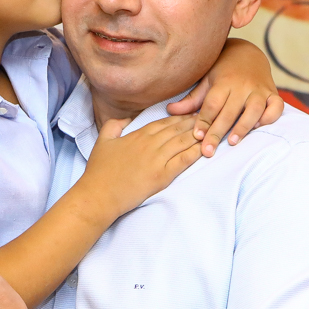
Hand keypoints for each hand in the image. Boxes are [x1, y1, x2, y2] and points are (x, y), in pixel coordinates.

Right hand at [76, 113, 203, 218]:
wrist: (99, 194)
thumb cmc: (99, 171)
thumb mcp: (102, 141)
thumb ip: (114, 125)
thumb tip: (127, 119)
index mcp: (137, 135)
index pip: (163, 122)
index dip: (178, 117)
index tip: (190, 113)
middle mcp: (150, 144)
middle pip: (176, 130)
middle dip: (192, 122)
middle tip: (207, 117)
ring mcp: (157, 160)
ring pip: (182, 142)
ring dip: (197, 135)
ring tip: (209, 130)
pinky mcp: (162, 176)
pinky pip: (183, 161)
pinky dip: (194, 153)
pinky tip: (204, 149)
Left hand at [168, 37, 283, 154]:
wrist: (248, 53)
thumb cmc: (222, 71)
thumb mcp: (205, 81)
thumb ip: (191, 99)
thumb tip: (169, 110)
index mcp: (224, 81)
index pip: (212, 104)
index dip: (204, 121)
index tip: (196, 136)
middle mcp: (243, 85)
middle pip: (229, 111)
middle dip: (218, 132)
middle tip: (208, 151)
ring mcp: (260, 90)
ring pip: (254, 110)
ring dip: (243, 126)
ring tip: (232, 142)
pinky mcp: (273, 94)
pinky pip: (276, 107)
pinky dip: (269, 117)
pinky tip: (257, 127)